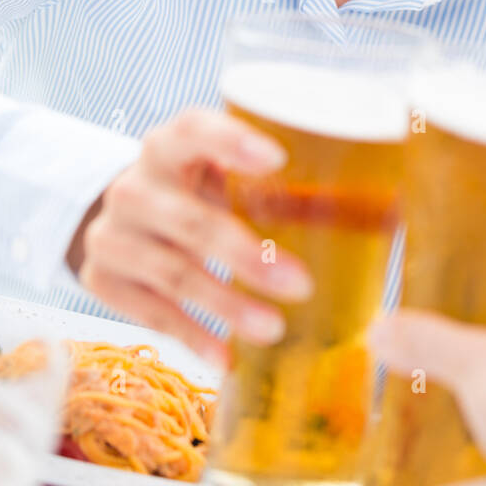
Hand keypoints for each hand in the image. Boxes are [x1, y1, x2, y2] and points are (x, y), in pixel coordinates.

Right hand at [76, 109, 313, 368]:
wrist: (128, 218)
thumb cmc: (201, 190)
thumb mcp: (223, 172)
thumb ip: (276, 183)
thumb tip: (385, 212)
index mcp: (169, 145)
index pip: (193, 129)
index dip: (232, 141)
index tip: (279, 160)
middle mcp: (133, 185)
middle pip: (190, 221)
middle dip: (246, 256)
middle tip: (300, 285)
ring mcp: (111, 234)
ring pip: (171, 273)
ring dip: (226, 304)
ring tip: (273, 328)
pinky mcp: (100, 279)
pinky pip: (150, 312)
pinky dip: (192, 335)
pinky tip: (227, 356)